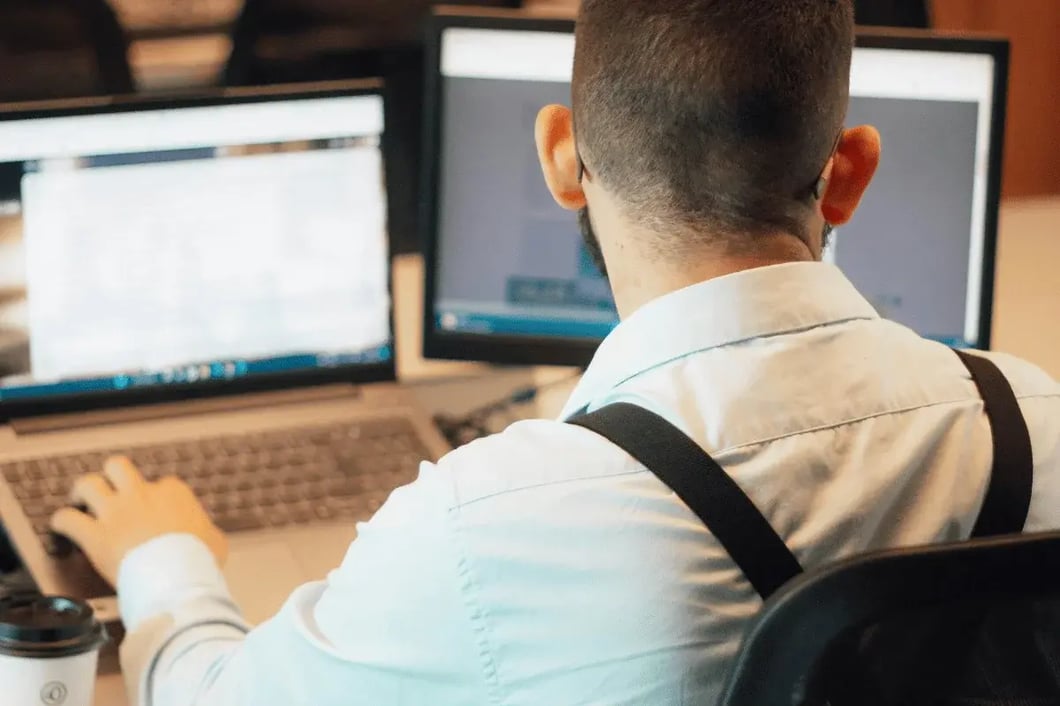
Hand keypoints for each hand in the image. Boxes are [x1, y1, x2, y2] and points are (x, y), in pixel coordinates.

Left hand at [50, 457, 227, 585]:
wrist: (178, 576)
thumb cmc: (199, 560)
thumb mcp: (216, 541)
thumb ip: (206, 531)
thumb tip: (208, 537)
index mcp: (173, 492)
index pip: (162, 485)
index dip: (157, 500)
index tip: (156, 515)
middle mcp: (141, 494)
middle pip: (118, 467)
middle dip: (112, 477)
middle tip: (110, 491)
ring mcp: (115, 512)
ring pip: (87, 483)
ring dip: (82, 493)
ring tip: (80, 504)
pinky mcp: (95, 535)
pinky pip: (66, 520)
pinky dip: (62, 523)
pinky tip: (62, 532)